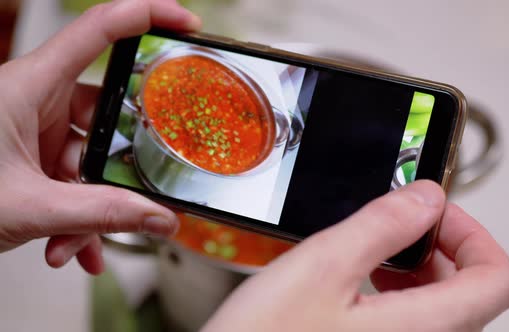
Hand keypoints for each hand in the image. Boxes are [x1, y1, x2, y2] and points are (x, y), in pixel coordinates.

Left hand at [0, 0, 199, 273]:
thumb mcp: (27, 207)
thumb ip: (100, 215)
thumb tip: (158, 218)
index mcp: (27, 87)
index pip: (97, 31)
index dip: (146, 16)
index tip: (185, 22)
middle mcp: (33, 102)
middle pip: (106, 112)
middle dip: (121, 162)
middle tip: (139, 186)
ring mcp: (34, 130)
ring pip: (90, 157)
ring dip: (93, 205)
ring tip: (79, 240)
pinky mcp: (32, 157)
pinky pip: (72, 178)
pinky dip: (78, 215)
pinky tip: (69, 246)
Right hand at [202, 181, 508, 331]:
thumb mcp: (322, 267)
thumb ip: (383, 226)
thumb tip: (426, 198)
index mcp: (426, 328)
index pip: (498, 278)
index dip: (474, 235)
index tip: (433, 213)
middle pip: (475, 292)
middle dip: (443, 247)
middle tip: (403, 225)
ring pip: (445, 309)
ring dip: (422, 270)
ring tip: (380, 253)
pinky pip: (417, 324)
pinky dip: (403, 294)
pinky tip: (365, 283)